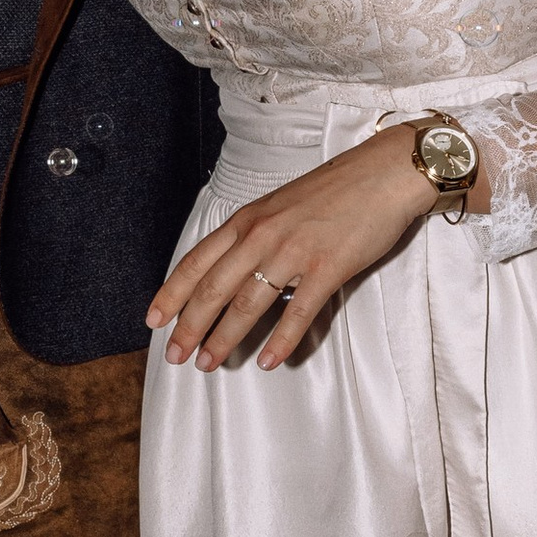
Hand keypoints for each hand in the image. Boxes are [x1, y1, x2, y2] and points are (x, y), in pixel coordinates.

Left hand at [147, 127, 458, 370]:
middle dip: (189, 326)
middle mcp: (263, 235)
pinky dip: (280, 341)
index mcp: (248, 219)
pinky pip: (297, 313)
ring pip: (247, 304)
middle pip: (214, 288)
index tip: (153, 320)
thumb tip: (233, 271)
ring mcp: (294, 252)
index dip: (172, 293)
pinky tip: (268, 362)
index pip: (197, 261)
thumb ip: (255, 235)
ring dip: (225, 339)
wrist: (384, 173)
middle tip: (175, 355)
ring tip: (209, 363)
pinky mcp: (328, 268)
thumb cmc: (335, 190)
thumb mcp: (280, 205)